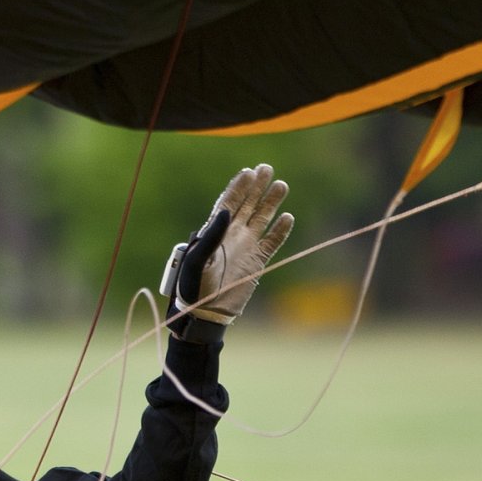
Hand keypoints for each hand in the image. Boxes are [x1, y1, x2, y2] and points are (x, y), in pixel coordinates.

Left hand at [161, 165, 292, 338]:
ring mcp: (246, 246)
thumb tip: (227, 211)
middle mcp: (232, 235)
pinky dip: (280, 230)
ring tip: (282, 185)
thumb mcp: (196, 260)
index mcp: (214, 231)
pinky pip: (272, 242)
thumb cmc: (193, 286)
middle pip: (247, 205)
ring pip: (262, 218)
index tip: (248, 172)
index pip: (229, 202)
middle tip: (267, 168)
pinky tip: (288, 217)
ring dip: (271, 202)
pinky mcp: (258, 261)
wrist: (206, 312)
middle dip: (257, 186)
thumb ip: (211, 235)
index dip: (238, 187)